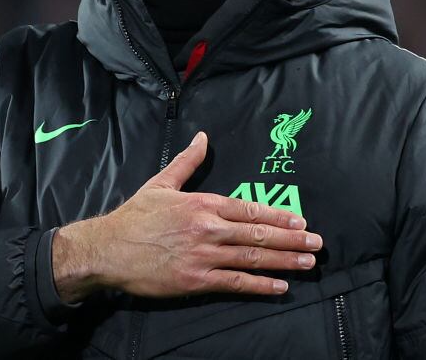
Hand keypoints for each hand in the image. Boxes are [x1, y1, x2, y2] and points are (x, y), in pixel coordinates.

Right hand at [52, 131, 322, 301]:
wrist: (108, 250)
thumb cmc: (135, 217)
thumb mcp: (161, 183)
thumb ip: (188, 162)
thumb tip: (203, 138)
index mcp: (202, 204)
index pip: (248, 209)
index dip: (277, 216)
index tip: (300, 220)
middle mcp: (208, 229)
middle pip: (257, 234)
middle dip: (290, 239)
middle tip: (316, 243)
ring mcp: (204, 256)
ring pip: (252, 259)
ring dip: (284, 261)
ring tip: (307, 263)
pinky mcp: (196, 280)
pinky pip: (236, 283)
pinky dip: (260, 285)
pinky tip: (280, 287)